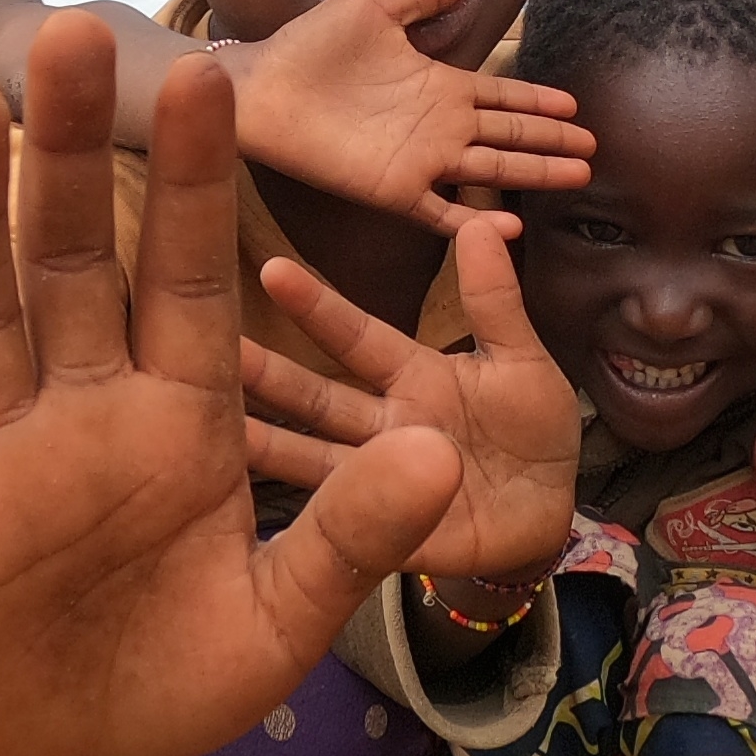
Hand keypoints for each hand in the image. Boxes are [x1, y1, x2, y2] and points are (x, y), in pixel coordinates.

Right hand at [0, 12, 468, 755]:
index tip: (211, 77)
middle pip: (78, 263)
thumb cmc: (177, 671)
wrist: (59, 755)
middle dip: (77, 158)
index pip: (191, 277)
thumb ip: (353, 536)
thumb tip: (440, 451)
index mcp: (183, 417)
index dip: (195, 182)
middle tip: (76, 35)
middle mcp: (84, 407)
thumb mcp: (281, 619)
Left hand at [224, 0, 593, 238]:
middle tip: (594, 151)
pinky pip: (441, 210)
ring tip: (577, 176)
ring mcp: (420, 160)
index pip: (502, 96)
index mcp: (437, 84)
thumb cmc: (310, 44)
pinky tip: (510, 226)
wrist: (261, 85)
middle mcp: (438, 125)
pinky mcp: (393, 188)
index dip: (538, 102)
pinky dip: (474, 222)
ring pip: (491, 170)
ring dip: (533, 173)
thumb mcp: (374, 7)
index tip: (575, 106)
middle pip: (509, 136)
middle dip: (552, 141)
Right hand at [237, 223, 579, 582]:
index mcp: (413, 375)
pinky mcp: (388, 532)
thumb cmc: (534, 431)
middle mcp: (383, 425)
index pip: (356, 337)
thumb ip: (496, 302)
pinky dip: (307, 512)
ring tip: (204, 424)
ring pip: (311, 456)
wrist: (554, 512)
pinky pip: (342, 523)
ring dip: (262, 441)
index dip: (318, 307)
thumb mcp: (522, 360)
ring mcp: (380, 480)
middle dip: (264, 374)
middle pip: (315, 397)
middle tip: (201, 345)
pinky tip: (253, 504)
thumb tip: (483, 223)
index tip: (270, 269)